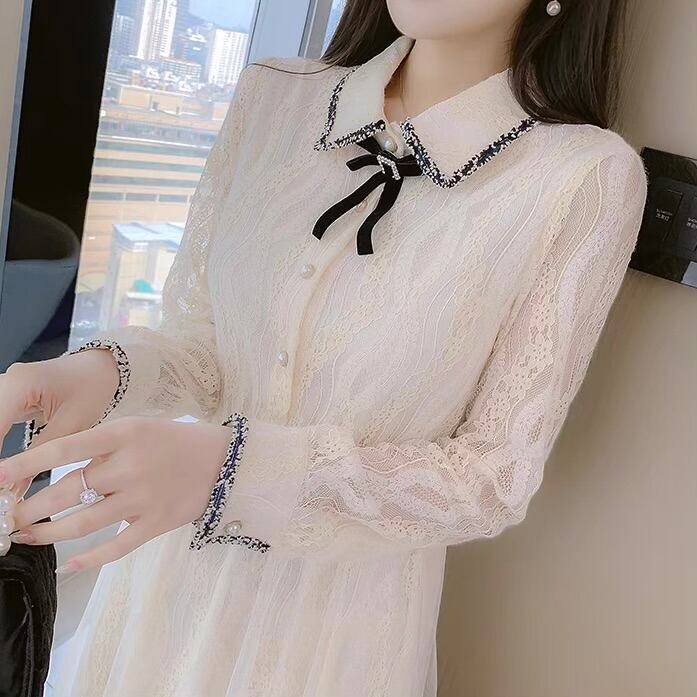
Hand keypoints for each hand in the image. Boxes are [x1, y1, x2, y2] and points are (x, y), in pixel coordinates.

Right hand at [0, 349, 120, 498]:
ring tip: (5, 481)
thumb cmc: (93, 387)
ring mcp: (4, 388)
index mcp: (22, 383)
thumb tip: (14, 488)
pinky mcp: (5, 397)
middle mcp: (7, 381)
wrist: (101, 367)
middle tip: (2, 486)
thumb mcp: (72, 424)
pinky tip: (4, 468)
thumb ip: (41, 455)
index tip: (0, 482)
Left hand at [0, 416, 232, 571]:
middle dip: (29, 508)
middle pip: (66, 491)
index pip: (65, 448)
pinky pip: (116, 546)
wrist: (226, 461)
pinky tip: (69, 565)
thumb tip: (58, 472)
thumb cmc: (177, 441)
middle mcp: (129, 465)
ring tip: (27, 537)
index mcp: (124, 434)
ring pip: (83, 523)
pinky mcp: (156, 523)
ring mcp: (143, 497)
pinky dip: (90, 559)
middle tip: (7, 519)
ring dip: (49, 534)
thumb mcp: (139, 428)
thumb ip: (102, 447)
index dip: (26, 463)